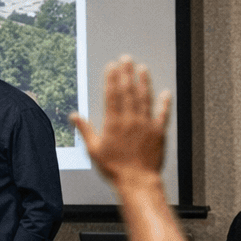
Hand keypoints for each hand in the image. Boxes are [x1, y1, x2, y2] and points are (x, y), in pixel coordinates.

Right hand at [70, 57, 170, 184]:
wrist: (137, 181)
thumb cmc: (114, 168)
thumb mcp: (93, 150)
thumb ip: (85, 130)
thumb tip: (74, 116)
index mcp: (114, 123)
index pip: (112, 95)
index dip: (111, 79)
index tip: (111, 66)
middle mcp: (130, 120)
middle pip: (128, 91)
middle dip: (127, 73)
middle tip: (126, 59)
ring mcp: (146, 124)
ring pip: (145, 98)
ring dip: (144, 82)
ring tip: (142, 68)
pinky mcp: (158, 132)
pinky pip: (163, 114)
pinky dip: (164, 103)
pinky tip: (165, 93)